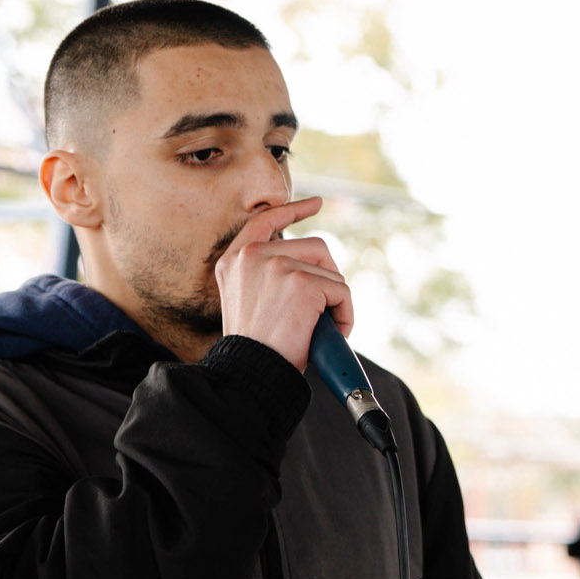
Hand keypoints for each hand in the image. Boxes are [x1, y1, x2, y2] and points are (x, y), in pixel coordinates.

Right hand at [214, 196, 351, 371]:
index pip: (266, 220)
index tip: (315, 204)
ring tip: (322, 329)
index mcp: (234, 261)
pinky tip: (328, 335)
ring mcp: (277, 265)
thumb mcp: (249, 303)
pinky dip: (345, 315)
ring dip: (335, 301)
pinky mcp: (302, 282)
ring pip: (331, 272)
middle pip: (314, 248)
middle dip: (328, 278)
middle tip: (323, 311)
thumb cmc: (255, 351)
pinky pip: (342, 292)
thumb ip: (267, 278)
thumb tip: (312, 269)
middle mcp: (252, 256)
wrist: (251, 374)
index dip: (293, 211)